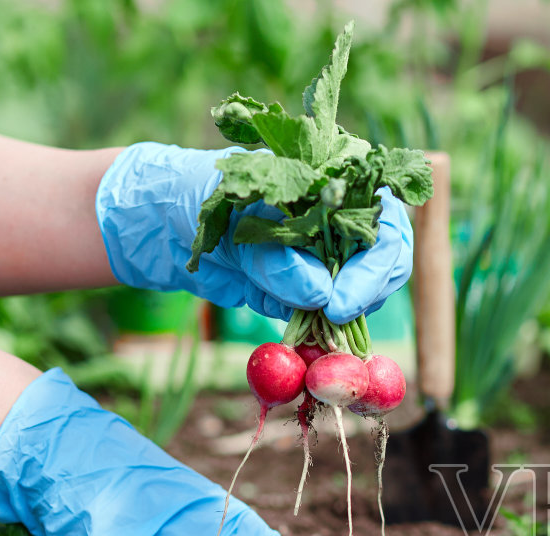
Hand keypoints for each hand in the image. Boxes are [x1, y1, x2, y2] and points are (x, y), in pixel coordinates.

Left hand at [95, 142, 412, 321]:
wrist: (163, 225)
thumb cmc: (202, 195)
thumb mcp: (235, 218)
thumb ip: (277, 256)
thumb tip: (320, 295)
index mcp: (338, 184)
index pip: (386, 223)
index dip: (376, 263)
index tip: (342, 301)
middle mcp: (343, 222)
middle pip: (386, 262)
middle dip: (367, 292)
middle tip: (336, 317)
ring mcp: (328, 259)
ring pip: (362, 294)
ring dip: (344, 316)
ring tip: (311, 325)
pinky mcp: (308, 293)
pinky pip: (328, 318)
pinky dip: (320, 332)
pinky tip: (300, 335)